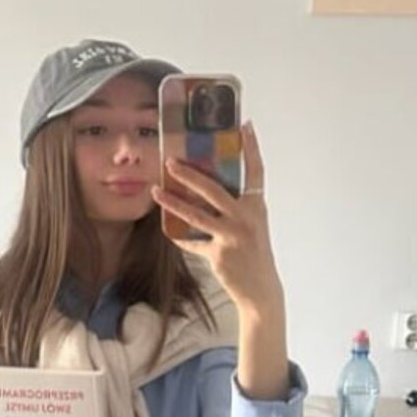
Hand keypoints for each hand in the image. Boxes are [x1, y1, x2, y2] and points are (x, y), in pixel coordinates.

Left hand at [151, 122, 283, 317]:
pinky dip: (178, 236)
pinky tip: (166, 228)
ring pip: (195, 215)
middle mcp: (245, 218)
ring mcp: (231, 237)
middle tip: (170, 162)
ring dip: (172, 202)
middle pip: (214, 189)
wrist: (260, 290)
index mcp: (256, 206)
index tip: (245, 126)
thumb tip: (207, 188)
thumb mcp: (252, 225)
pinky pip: (192, 242)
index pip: (256, 171)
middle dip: (190, 174)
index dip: (251, 148)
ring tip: (155, 191)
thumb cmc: (254, 254)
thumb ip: (236, 206)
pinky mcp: (218, 255)